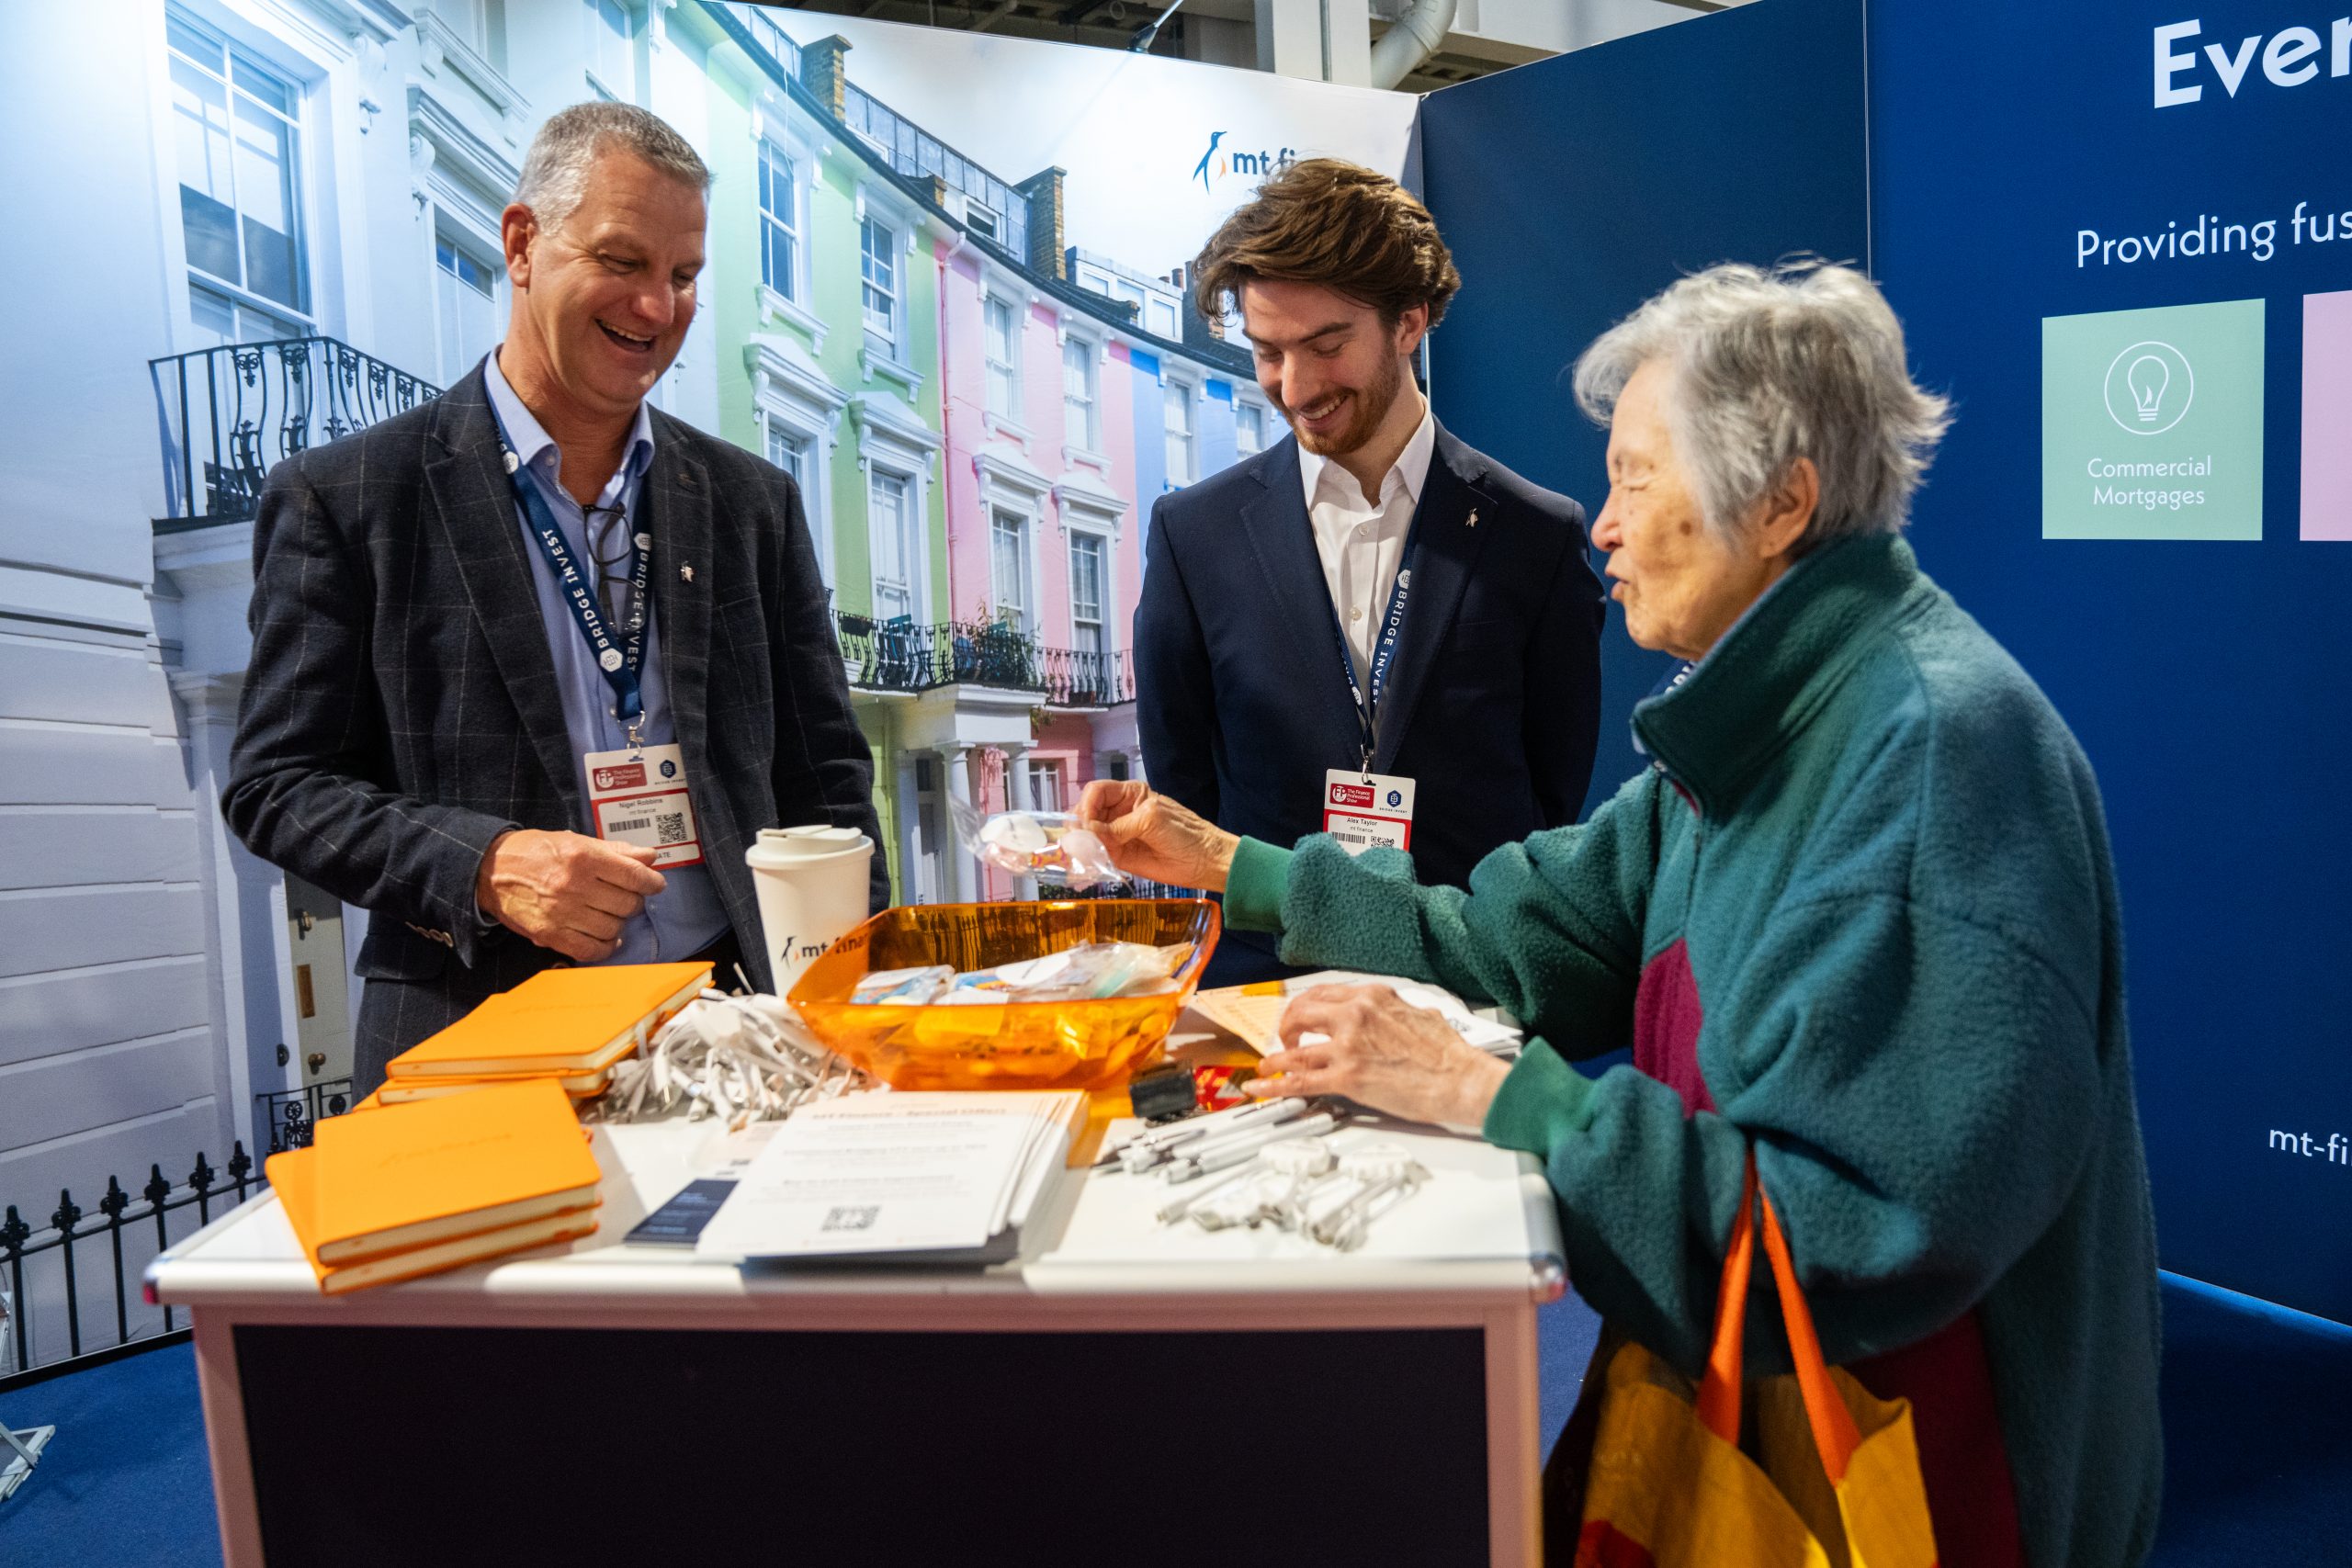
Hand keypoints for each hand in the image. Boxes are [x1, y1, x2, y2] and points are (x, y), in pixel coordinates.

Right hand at [475, 829, 666, 962]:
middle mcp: (574, 885)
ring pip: (613, 928)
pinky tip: (608, 938)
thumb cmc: (536, 852)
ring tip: (611, 914)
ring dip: (619, 922)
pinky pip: (590, 950)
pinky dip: (605, 947)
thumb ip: (615, 850)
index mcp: (583, 857)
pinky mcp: (549, 934)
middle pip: (627, 904)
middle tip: (625, 897)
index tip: (655, 884)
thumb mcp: (576, 841)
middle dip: (633, 901)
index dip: (651, 882)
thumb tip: (649, 857)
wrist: (491, 870)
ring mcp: (562, 912)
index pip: (633, 875)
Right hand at [1078, 780, 1239, 891]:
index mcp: (1129, 794)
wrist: (1204, 862)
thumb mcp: (1151, 820)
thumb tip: (1088, 832)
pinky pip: (1097, 854)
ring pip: (1088, 834)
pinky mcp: (1118, 856)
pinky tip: (1088, 860)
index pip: (1096, 791)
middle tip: (1079, 839)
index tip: (1087, 823)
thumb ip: (1119, 826)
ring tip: (1082, 851)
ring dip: (1081, 842)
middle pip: (1087, 812)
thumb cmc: (1185, 833)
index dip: (1087, 805)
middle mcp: (1119, 812)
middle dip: (1080, 824)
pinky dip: (1088, 857)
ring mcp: (1117, 835)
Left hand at [1251, 983, 1510, 1127]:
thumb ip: (1395, 1011)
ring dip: (1274, 1058)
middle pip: (1301, 1013)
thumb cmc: (1448, 1054)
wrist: (1461, 1080)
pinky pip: (1298, 1080)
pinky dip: (1273, 1085)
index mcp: (1373, 997)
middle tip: (1285, 1038)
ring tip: (1265, 1065)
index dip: (1305, 1007)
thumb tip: (1390, 1015)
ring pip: (1294, 1049)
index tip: (1302, 1016)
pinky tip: (1260, 1087)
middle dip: (1287, 1026)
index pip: (1324, 994)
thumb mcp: (1419, 1014)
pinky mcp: (1346, 1077)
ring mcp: (1348, 1046)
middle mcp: (1355, 1015)